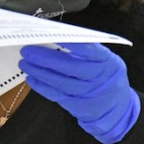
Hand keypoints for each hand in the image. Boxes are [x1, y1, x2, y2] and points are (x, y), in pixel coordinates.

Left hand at [18, 43, 139, 143]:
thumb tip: (58, 37)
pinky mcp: (78, 107)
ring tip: (24, 63)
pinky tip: (31, 79)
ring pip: (60, 83)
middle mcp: (99, 78)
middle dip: (45, 58)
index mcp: (108, 62)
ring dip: (39, 72)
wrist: (119, 109)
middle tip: (27, 50)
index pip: (88, 49)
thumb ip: (88, 51)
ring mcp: (89, 94)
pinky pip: (57, 96)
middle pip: (70, 67)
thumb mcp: (107, 60)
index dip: (68, 42)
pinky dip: (42, 87)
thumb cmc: (107, 77)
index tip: (50, 34)